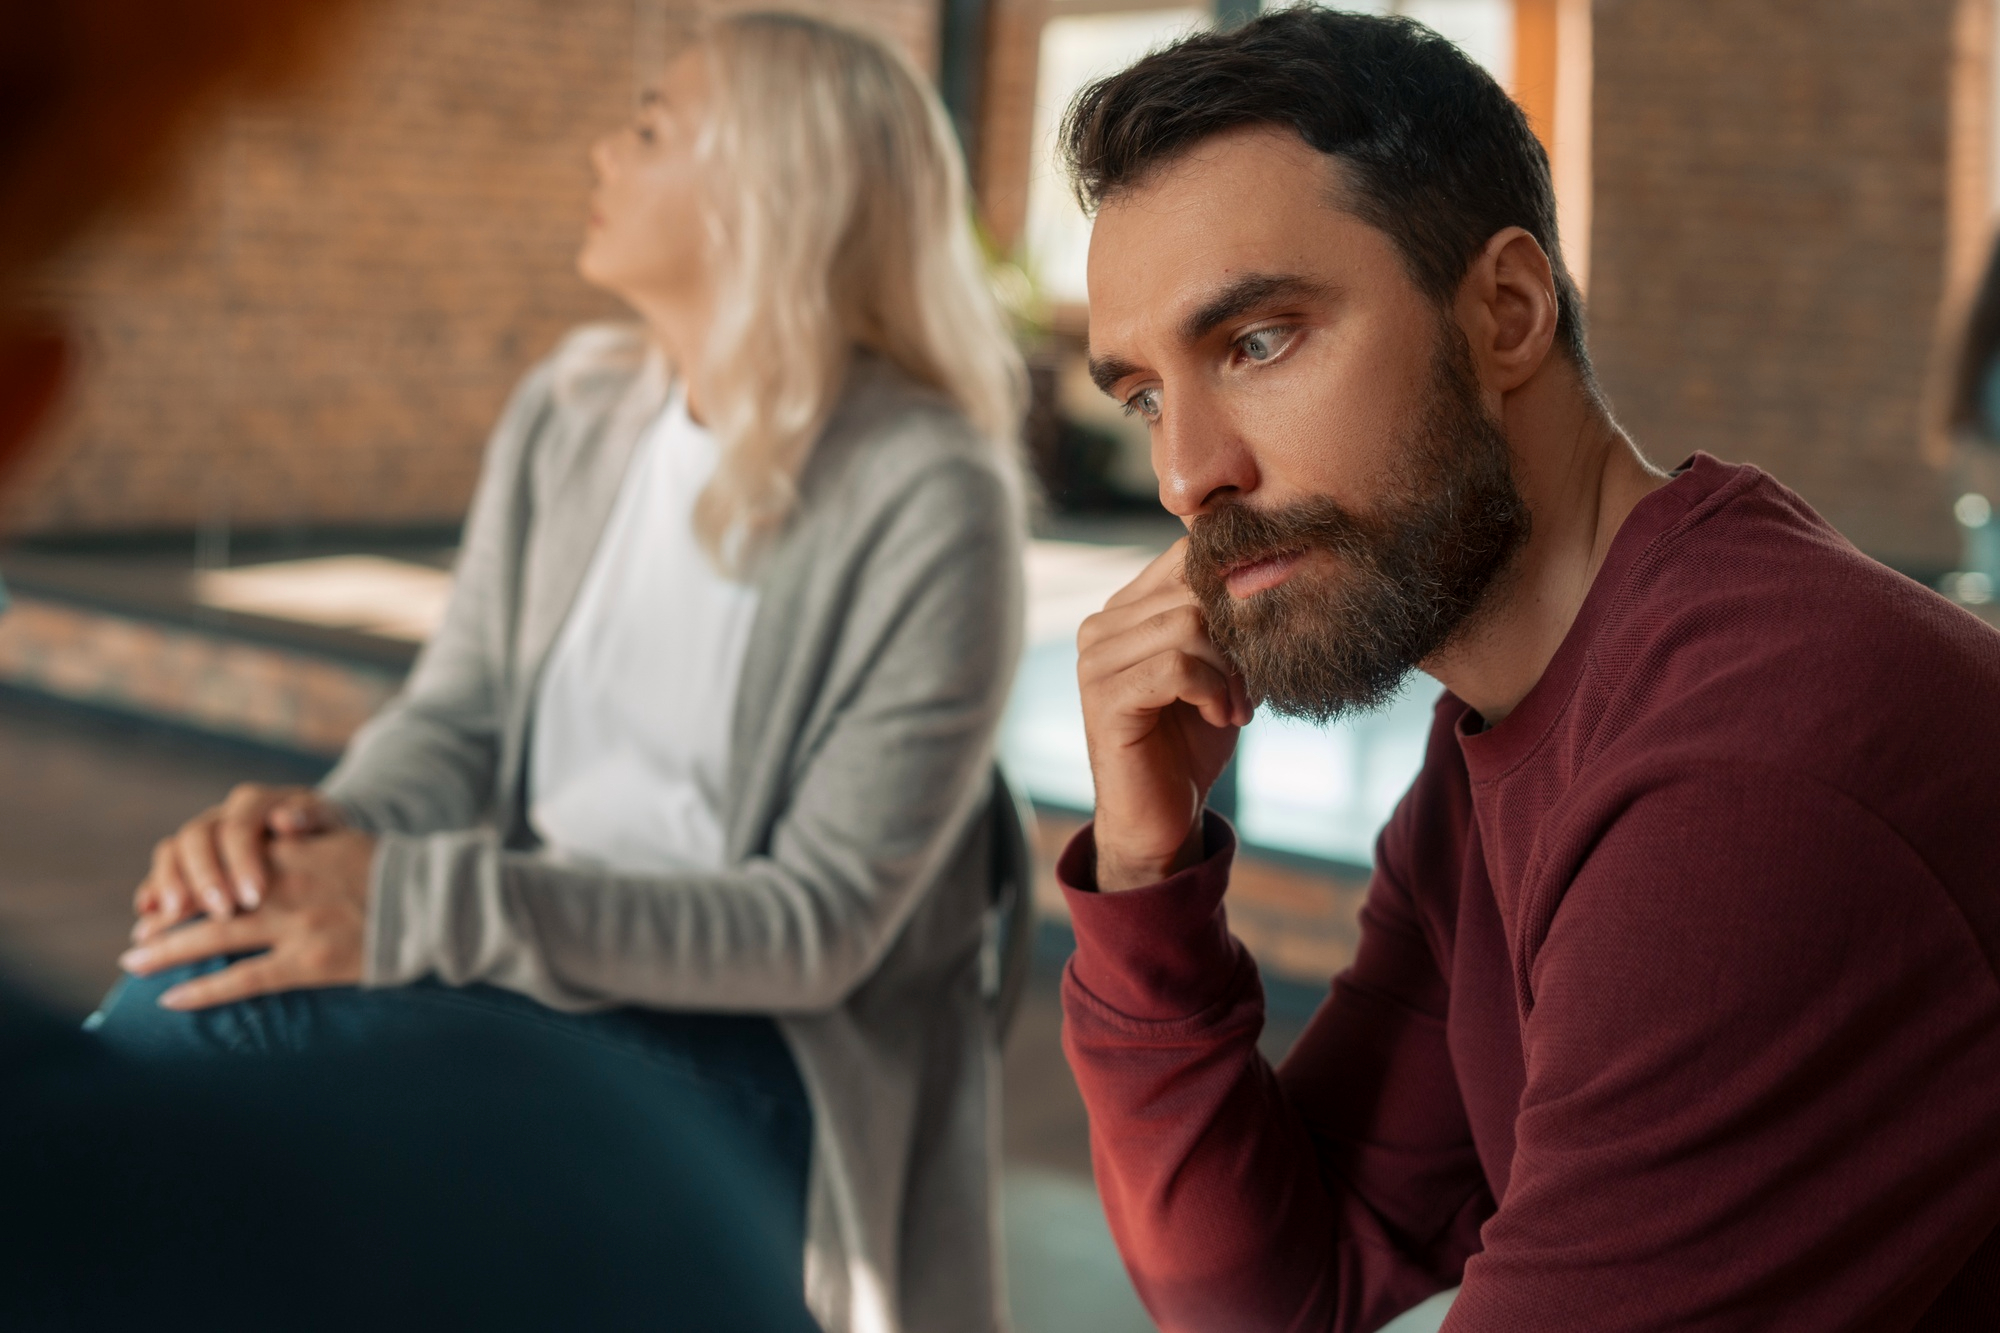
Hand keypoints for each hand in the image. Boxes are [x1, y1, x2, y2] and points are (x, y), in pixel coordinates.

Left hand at [119, 828, 375, 1009]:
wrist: (435, 904)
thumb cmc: (392, 873)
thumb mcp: (340, 843)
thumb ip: (299, 844)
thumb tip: (268, 842)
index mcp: (292, 853)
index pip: (221, 862)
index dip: (186, 881)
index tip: (164, 898)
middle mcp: (285, 885)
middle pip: (207, 900)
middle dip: (166, 920)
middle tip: (137, 937)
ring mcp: (295, 925)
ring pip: (213, 937)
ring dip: (167, 951)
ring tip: (134, 964)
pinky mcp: (310, 962)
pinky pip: (245, 979)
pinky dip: (204, 990)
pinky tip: (173, 1000)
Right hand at [132, 783, 344, 940]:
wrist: (318, 841)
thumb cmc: (326, 837)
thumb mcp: (329, 826)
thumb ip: (311, 819)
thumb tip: (288, 820)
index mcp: (256, 803)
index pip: (240, 825)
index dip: (242, 860)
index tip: (255, 896)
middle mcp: (222, 815)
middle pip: (198, 836)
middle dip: (206, 876)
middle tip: (221, 911)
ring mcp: (201, 837)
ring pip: (173, 850)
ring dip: (171, 882)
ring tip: (176, 914)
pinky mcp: (186, 861)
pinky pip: (161, 871)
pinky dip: (152, 888)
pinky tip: (147, 911)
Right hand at [1076, 538, 1250, 890]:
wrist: (1162, 817)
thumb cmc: (1192, 740)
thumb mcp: (1218, 668)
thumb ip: (1225, 620)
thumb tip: (1272, 569)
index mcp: (1124, 609)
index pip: (1186, 557)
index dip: (1238, 587)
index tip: (1262, 637)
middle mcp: (1101, 626)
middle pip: (1193, 590)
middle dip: (1238, 637)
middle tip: (1252, 687)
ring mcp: (1096, 661)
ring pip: (1187, 624)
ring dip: (1229, 670)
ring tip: (1236, 708)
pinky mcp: (1104, 698)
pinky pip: (1176, 667)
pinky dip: (1212, 691)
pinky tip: (1221, 718)